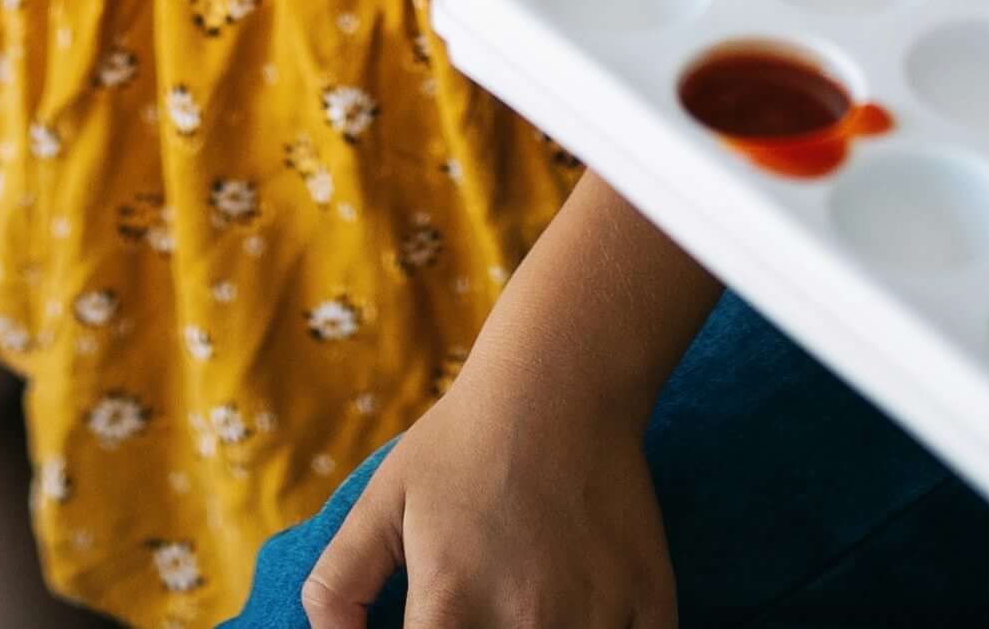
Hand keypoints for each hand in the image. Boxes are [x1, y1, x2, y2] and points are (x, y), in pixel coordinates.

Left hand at [298, 334, 672, 628]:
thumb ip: (338, 587)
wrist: (562, 383)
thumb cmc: (463, 442)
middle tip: (482, 614)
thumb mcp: (379, 504)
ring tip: (530, 607)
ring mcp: (595, 618)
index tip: (436, 626)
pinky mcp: (651, 606)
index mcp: (449, 607)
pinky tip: (585, 612)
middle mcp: (525, 624)